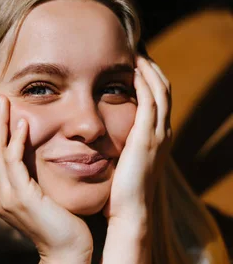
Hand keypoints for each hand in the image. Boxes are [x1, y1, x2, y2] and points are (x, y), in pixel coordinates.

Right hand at [0, 92, 93, 263]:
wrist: (67, 250)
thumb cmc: (58, 222)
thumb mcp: (36, 195)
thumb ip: (25, 176)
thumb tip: (24, 152)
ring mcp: (4, 199)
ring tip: (3, 100)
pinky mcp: (21, 198)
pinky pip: (13, 162)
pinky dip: (15, 140)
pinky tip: (22, 122)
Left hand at [102, 56, 171, 224]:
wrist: (131, 212)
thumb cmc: (121, 195)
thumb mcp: (122, 167)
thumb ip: (118, 150)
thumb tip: (99, 143)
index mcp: (157, 139)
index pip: (158, 100)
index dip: (149, 80)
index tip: (134, 65)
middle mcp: (162, 133)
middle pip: (164, 89)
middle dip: (152, 68)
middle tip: (136, 51)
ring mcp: (157, 135)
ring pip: (160, 90)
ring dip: (149, 69)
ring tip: (135, 53)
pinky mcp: (147, 138)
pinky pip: (150, 101)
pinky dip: (144, 83)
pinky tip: (132, 70)